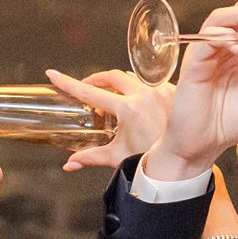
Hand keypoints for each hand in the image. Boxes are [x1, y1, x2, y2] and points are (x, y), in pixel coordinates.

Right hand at [46, 68, 172, 171]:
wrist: (184, 158)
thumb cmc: (153, 159)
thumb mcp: (118, 156)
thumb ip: (91, 157)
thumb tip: (70, 164)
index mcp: (127, 109)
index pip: (90, 92)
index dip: (68, 83)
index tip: (53, 74)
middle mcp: (144, 94)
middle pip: (111, 76)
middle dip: (97, 79)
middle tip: (89, 87)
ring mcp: (159, 90)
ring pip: (132, 77)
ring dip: (120, 85)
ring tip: (114, 100)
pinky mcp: (172, 90)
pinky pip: (150, 82)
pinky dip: (140, 90)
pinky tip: (139, 103)